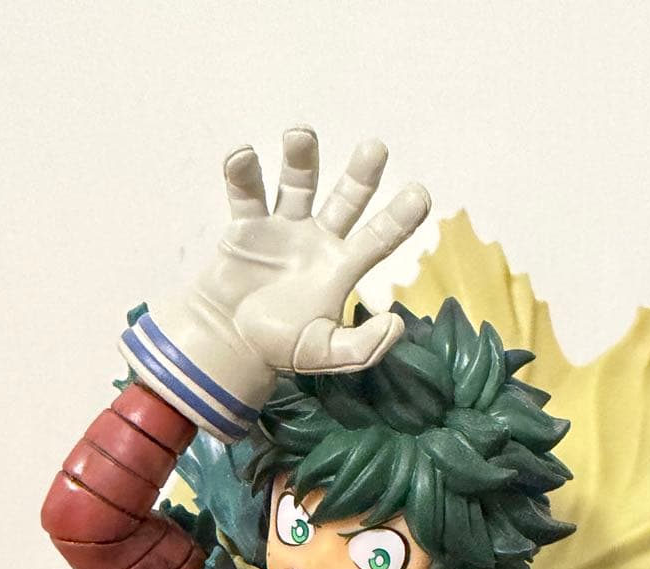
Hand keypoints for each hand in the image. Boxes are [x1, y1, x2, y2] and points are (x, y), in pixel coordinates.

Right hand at [119, 127, 430, 441]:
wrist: (229, 343)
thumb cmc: (279, 349)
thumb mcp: (328, 354)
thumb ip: (364, 347)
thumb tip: (397, 324)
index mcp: (341, 268)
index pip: (379, 238)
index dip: (400, 218)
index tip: (421, 195)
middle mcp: (317, 241)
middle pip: (346, 198)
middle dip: (361, 174)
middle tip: (376, 148)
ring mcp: (282, 229)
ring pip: (297, 185)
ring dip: (301, 159)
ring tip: (300, 134)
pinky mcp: (246, 228)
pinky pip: (246, 194)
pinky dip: (243, 174)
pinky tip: (243, 156)